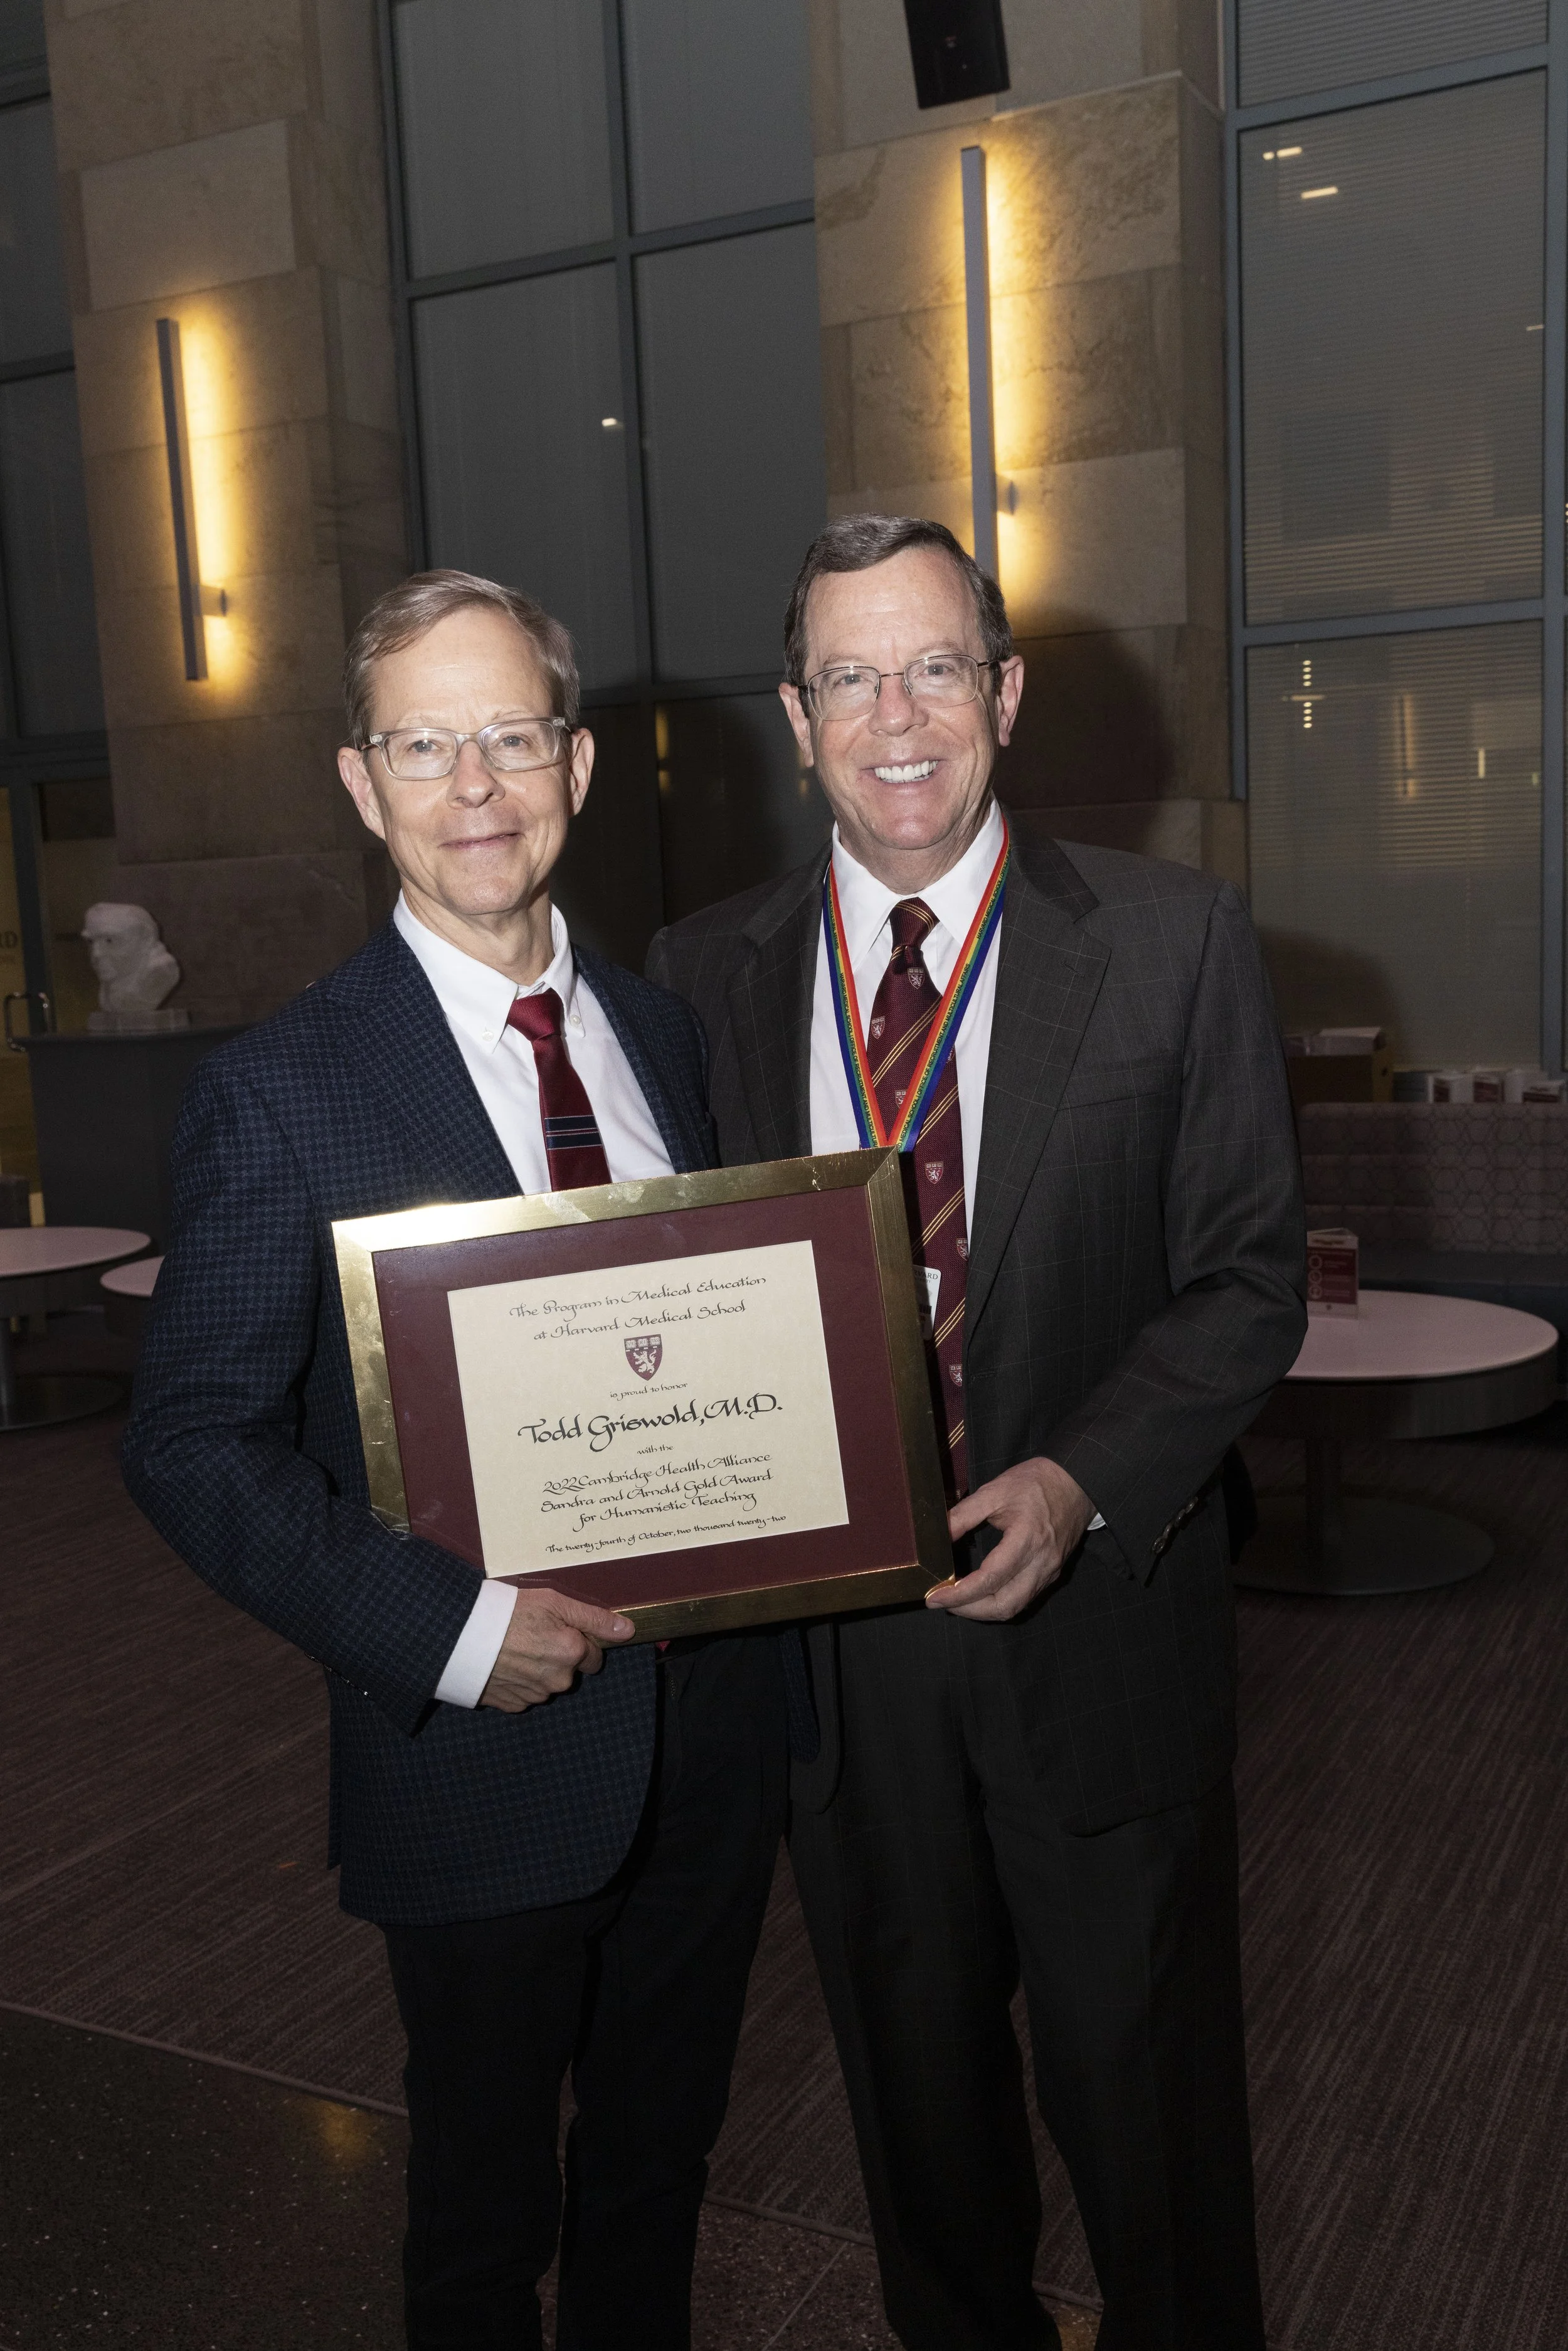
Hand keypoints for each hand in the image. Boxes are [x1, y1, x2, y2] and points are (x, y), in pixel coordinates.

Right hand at [479, 1589, 634, 1712]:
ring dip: (538, 1669)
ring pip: (547, 1683)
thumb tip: (628, 1630)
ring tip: (514, 1647)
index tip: (560, 1630)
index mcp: (572, 1653)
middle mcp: (558, 1679)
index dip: (579, 1641)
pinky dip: (518, 1681)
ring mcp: (534, 1695)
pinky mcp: (512, 1705)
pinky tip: (504, 1663)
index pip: (594, 1656)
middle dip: (558, 1656)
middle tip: (533, 1635)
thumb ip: (594, 1618)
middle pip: (569, 1671)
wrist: (461, 1635)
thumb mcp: (554, 1602)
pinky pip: (525, 1694)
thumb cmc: (508, 1612)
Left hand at [928, 1457, 1094, 1622]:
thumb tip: (936, 1537)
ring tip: (957, 1601)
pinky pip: (1024, 1599)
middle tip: (942, 1601)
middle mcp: (1041, 1563)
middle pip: (1004, 1605)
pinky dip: (999, 1602)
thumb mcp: (995, 1491)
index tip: (935, 1596)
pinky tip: (981, 1594)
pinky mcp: (1051, 1574)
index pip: (990, 1579)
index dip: (960, 1594)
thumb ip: (963, 1515)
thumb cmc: (1036, 1483)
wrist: (1076, 1483)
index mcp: (1026, 1540)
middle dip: (969, 1610)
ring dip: (983, 1610)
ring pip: (1015, 1607)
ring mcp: (1049, 1572)